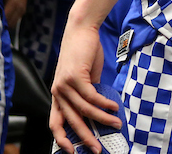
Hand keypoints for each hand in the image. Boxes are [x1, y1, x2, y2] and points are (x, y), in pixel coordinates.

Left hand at [1, 0, 28, 27]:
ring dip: (6, 24)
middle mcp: (19, 9)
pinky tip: (3, 18)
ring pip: (13, 23)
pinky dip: (10, 20)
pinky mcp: (23, 10)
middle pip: (10, 24)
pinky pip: (16, 19)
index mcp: (13, 3)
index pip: (5, 19)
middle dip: (2, 26)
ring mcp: (22, 10)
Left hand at [51, 23, 120, 152]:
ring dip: (102, 119)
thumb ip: (87, 93)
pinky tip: (114, 106)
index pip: (55, 123)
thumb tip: (99, 109)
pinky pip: (91, 95)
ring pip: (84, 109)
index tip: (72, 151)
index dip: (62, 139)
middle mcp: (57, 92)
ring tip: (116, 123)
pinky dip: (104, 103)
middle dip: (85, 137)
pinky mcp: (75, 76)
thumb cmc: (83, 52)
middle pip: (71, 121)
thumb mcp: (84, 77)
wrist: (81, 29)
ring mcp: (64, 84)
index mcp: (57, 94)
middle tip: (98, 148)